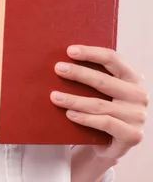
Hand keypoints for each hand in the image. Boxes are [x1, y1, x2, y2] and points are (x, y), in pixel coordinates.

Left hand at [50, 45, 148, 162]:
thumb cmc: (103, 109)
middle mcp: (139, 94)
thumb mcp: (102, 90)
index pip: (112, 58)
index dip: (90, 53)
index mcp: (133, 76)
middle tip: (58, 69)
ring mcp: (137, 116)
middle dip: (78, 73)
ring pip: (99, 104)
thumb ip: (92, 75)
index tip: (70, 51)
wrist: (111, 144)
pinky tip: (69, 114)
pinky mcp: (133, 135)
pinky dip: (84, 118)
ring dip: (74, 99)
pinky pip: (104, 123)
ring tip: (55, 96)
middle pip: (103, 80)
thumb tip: (64, 60)